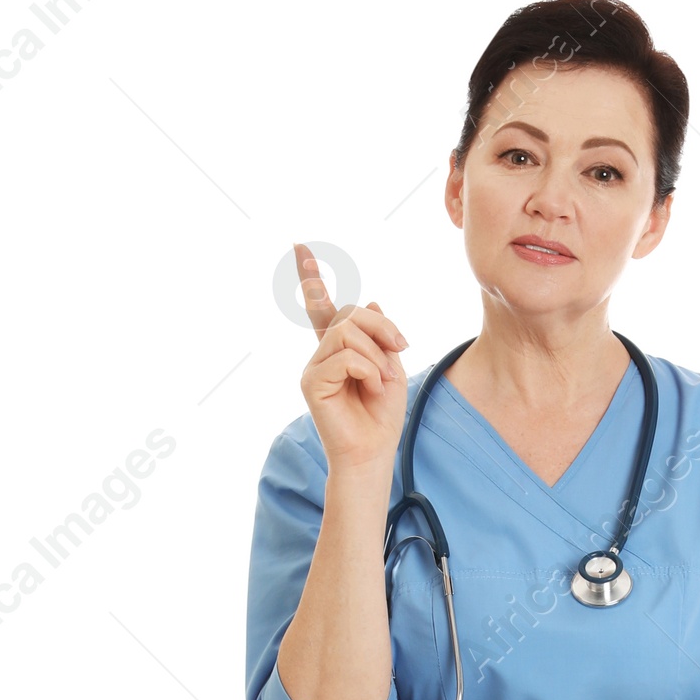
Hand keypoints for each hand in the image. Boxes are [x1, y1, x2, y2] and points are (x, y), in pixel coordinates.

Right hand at [293, 242, 407, 473]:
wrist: (373, 452)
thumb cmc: (382, 415)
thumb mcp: (390, 366)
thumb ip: (380, 335)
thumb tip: (373, 300)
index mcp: (339, 348)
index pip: (323, 307)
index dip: (311, 276)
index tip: (298, 247)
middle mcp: (322, 353)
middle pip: (349, 313)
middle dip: (382, 326)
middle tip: (400, 349)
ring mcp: (314, 366)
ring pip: (347, 332)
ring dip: (376, 354)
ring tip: (381, 380)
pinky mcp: (310, 381)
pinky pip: (345, 356)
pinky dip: (368, 370)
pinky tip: (371, 389)